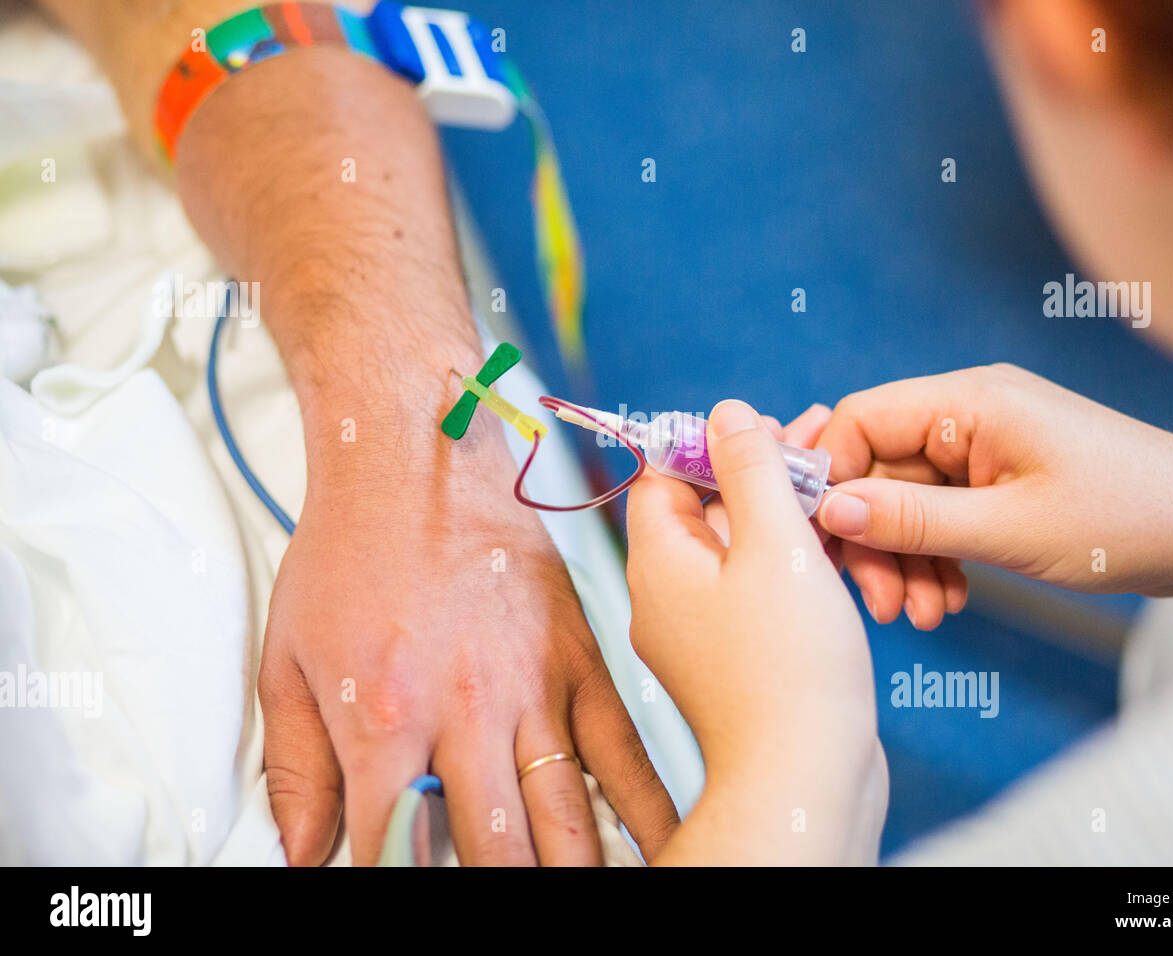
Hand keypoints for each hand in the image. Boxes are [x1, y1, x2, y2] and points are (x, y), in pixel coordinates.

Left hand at [258, 430, 677, 865]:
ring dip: (572, 872)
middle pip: (496, 855)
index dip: (400, 888)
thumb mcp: (286, 661)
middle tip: (503, 905)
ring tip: (581, 896)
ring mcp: (534, 688)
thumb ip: (297, 771)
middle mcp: (465, 713)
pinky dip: (647, 813)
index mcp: (383, 720)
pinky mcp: (581, 660)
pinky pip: (626, 754)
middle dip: (500, 892)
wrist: (414, 457)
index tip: (411, 892)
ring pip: (567, 819)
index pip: (396, 853)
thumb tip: (303, 854)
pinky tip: (665, 845)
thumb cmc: (350, 552)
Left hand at [626, 400, 881, 863]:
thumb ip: (751, 469)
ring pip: (743, 556)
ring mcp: (701, 635)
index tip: (772, 436)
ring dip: (793, 530)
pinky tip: (846, 564)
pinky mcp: (737, 663)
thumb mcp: (775, 543)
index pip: (665, 477)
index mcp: (658, 563)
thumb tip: (726, 412)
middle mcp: (666, 598)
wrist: (805, 779)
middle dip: (767, 484)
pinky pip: (759, 598)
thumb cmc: (789, 664)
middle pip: (709, 513)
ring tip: (849, 511)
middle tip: (824, 461)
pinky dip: (796, 575)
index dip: (715, 447)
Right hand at [814, 363, 1172, 614]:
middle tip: (879, 601)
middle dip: (871, 537)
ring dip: (903, 557)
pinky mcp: (999, 478)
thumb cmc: (1127, 518)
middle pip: (879, 468)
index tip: (816, 539)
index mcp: (970, 401)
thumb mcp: (1008, 529)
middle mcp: (970, 413)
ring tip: (918, 614)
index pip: (860, 420)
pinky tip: (945, 599)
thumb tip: (826, 510)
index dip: (827, 477)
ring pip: (906, 499)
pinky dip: (934, 556)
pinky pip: (940, 513)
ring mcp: (985, 446)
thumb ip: (911, 520)